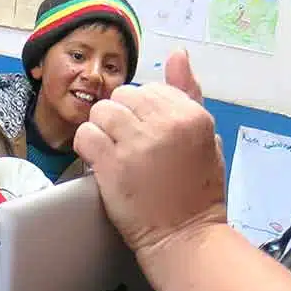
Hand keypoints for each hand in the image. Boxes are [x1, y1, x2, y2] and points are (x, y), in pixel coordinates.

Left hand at [73, 52, 227, 256]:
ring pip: (100, 112)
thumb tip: (177, 54)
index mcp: (192, 115)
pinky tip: (100, 162)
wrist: (185, 236)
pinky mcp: (111, 164)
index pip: (151, 89)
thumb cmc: (196, 190)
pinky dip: (87, 147)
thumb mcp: (206, 137)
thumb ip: (189, 94)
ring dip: (102, 130)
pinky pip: (84, 135)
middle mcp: (165, 124)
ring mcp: (137, 143)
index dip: (143, 111)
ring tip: (115, 152)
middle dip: (121, 117)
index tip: (148, 134)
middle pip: (122, 96)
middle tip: (130, 145)